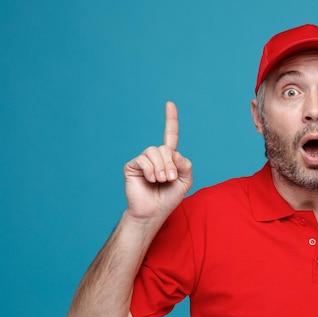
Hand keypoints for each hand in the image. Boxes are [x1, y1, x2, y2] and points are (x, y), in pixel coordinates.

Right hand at [123, 102, 192, 221]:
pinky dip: (150, 170)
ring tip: (160, 181)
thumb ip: (185, 165)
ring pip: (155, 152)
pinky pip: (143, 160)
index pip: (170, 135)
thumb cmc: (169, 198)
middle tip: (170, 179)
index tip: (170, 104)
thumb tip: (174, 153)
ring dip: (162, 168)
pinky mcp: (132, 166)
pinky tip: (151, 179)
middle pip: (165, 148)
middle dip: (171, 164)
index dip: (170, 120)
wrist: (154, 212)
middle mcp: (155, 156)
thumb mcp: (185, 181)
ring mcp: (143, 160)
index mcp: (169, 158)